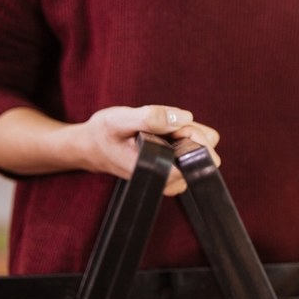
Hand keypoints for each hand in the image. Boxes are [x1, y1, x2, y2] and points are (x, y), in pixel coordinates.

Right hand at [76, 105, 220, 195]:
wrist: (92, 147)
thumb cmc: (104, 134)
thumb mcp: (120, 120)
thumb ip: (151, 118)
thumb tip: (185, 117)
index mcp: (162, 174)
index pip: (201, 156)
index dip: (190, 134)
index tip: (169, 127)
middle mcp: (173, 180)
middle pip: (206, 149)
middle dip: (188, 130)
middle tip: (160, 126)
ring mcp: (177, 176)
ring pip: (203, 146)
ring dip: (185, 131)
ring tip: (157, 130)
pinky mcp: (177, 167)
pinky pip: (194, 144)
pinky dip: (182, 133)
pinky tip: (160, 133)